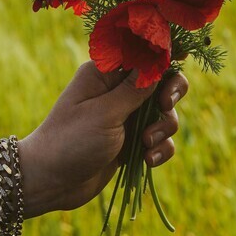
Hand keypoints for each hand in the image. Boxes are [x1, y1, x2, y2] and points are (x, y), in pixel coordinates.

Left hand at [19, 61, 187, 216]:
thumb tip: (160, 57)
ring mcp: (125, 116)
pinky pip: (158, 139)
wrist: (50, 182)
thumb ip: (136, 88)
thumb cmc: (71, 140)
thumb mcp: (105, 112)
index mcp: (105, 73)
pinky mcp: (131, 142)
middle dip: (170, 94)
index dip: (165, 53)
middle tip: (164, 106)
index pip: (142, 53)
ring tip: (145, 144)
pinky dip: (159, 148)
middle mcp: (117, 90)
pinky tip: (147, 161)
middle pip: (162, 81)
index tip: (184, 55)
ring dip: (163, 128)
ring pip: (164, 113)